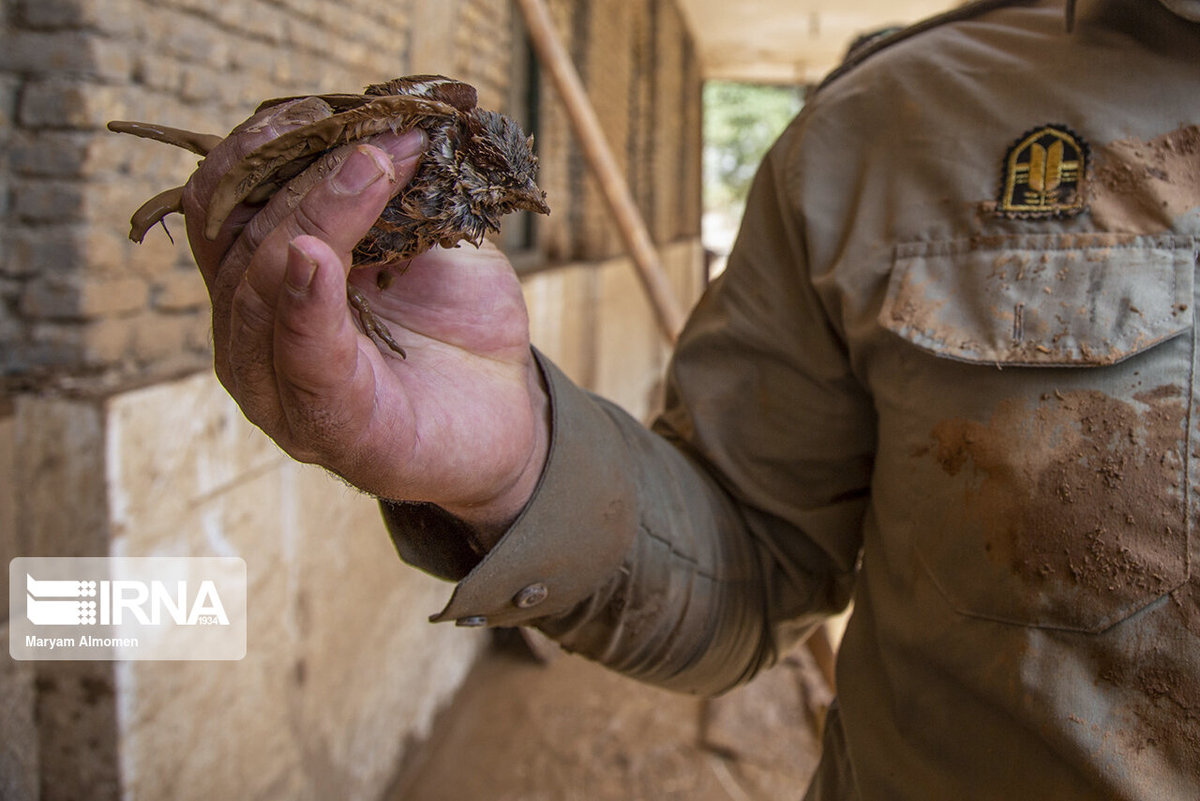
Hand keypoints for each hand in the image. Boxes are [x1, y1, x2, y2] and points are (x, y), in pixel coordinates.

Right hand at [182, 103, 549, 540]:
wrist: (507, 416)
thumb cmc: (457, 328)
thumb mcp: (425, 242)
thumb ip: (389, 194)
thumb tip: (383, 118)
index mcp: (264, 290)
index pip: (223, 209)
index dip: (257, 151)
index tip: (322, 109)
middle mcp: (253, 341)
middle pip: (241, 242)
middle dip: (308, 177)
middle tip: (381, 138)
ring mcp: (281, 391)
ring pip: (261, 291)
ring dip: (317, 216)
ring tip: (374, 170)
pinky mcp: (328, 429)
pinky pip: (303, 358)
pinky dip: (306, 303)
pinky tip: (316, 255)